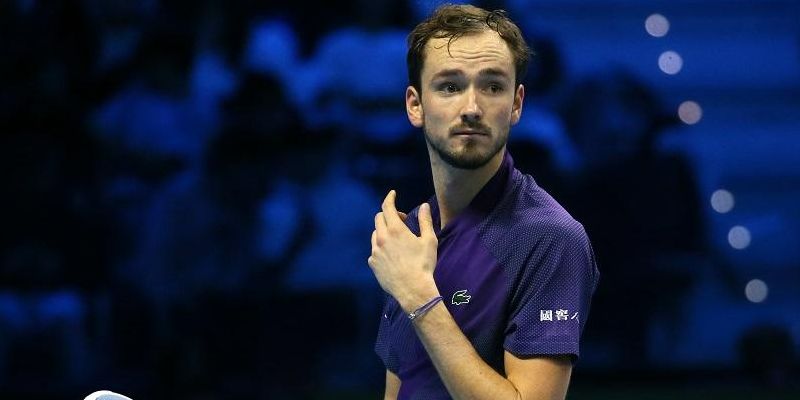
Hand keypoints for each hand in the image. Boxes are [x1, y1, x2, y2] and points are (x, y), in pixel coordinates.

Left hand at [368, 190, 438, 310]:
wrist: (413, 289)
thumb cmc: (423, 264)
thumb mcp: (429, 240)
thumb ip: (425, 221)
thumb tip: (424, 206)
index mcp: (395, 229)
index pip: (387, 207)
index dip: (390, 198)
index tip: (393, 194)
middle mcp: (381, 237)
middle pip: (379, 218)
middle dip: (389, 215)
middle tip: (402, 221)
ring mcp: (375, 251)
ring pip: (375, 234)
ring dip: (384, 231)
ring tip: (396, 239)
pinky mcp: (372, 263)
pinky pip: (374, 250)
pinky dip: (381, 247)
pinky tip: (392, 255)